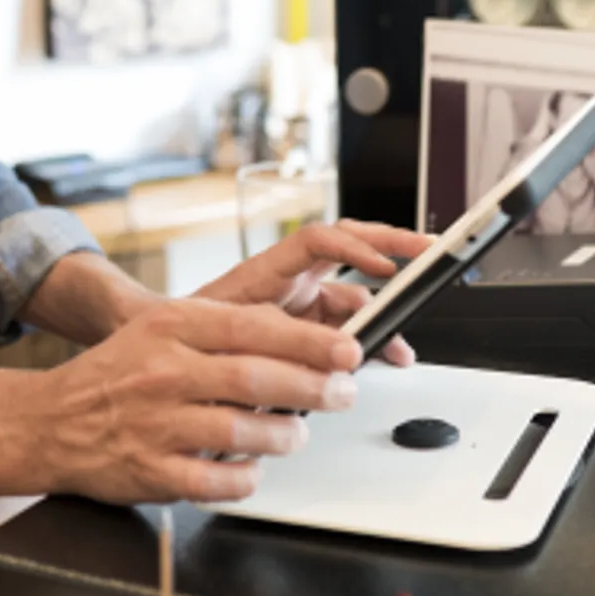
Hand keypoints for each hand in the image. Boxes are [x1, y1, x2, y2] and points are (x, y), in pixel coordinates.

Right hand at [35, 297, 359, 504]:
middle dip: (313, 388)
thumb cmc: (116, 373)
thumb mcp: (161, 328)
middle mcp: (163, 371)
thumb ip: (222, 327)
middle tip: (342, 392)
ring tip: (296, 433)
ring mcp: (156, 423)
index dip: (308, 341)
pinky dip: (247, 477)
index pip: (252, 327)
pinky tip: (254, 468)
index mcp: (169, 327)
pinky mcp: (151, 470)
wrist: (50, 420)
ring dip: (285, 436)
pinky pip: (218, 481)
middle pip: (256, 379)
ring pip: (244, 432)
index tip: (346, 350)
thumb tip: (294, 333)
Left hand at [191, 219, 432, 367]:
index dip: (355, 247)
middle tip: (428, 252)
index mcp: (269, 269)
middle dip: (392, 247)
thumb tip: (321, 346)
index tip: (384, 266)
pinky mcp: (304, 328)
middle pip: (349, 250)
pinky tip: (388, 353)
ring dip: (384, 313)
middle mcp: (289, 280)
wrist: (166, 353)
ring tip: (403, 341)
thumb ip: (269, 335)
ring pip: (355, 296)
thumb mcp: (225, 333)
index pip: (319, 241)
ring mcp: (299, 303)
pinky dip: (371, 337)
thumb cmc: (182, 333)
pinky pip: (347, 325)